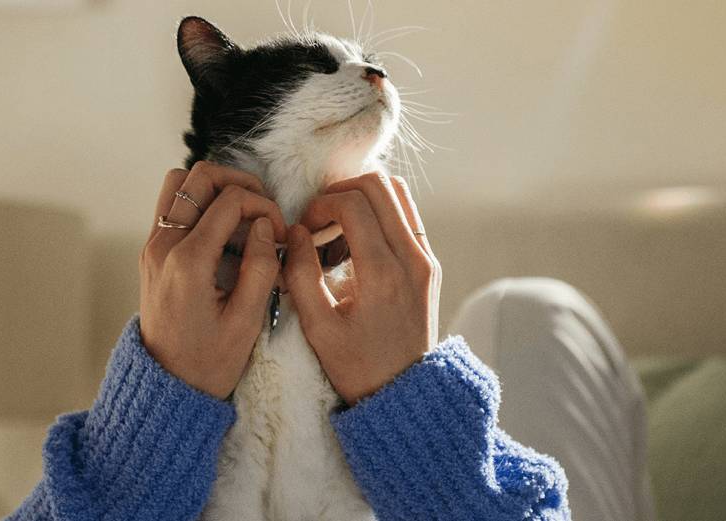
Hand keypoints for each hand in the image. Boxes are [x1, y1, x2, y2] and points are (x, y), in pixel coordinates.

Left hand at [138, 161, 287, 398]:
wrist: (167, 386)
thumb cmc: (209, 362)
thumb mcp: (247, 322)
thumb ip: (260, 267)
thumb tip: (266, 226)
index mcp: (188, 261)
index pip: (230, 199)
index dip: (265, 207)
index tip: (281, 234)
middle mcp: (163, 245)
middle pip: (198, 176)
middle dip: (239, 184)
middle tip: (265, 212)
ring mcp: (153, 246)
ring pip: (180, 185)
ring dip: (217, 191)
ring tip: (245, 220)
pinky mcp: (153, 253)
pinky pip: (174, 208)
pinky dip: (203, 209)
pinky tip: (228, 239)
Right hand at [284, 173, 440, 405]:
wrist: (406, 395)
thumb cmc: (359, 367)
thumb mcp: (318, 329)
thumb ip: (301, 275)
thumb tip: (296, 233)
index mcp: (383, 273)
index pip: (353, 203)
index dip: (319, 205)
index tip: (304, 230)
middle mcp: (412, 258)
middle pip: (379, 184)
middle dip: (340, 191)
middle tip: (318, 220)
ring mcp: (426, 258)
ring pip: (398, 193)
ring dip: (361, 197)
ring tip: (335, 227)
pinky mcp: (429, 264)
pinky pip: (406, 215)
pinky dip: (378, 212)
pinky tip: (355, 240)